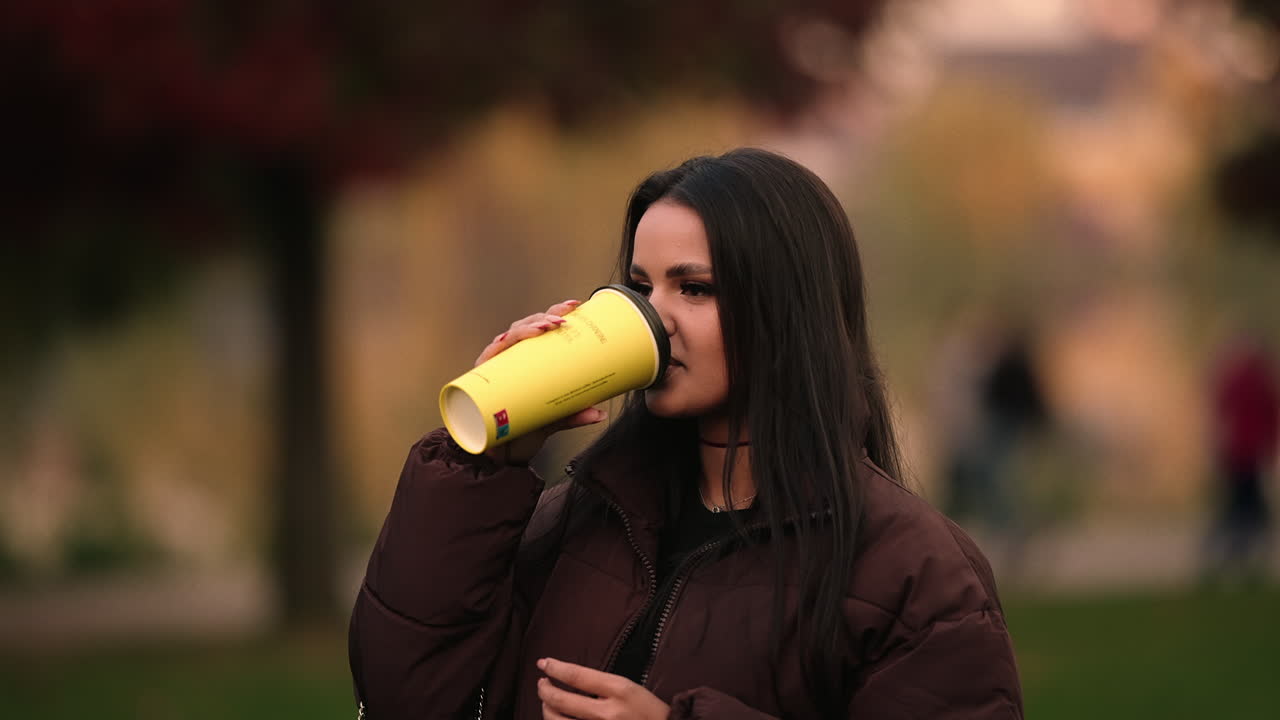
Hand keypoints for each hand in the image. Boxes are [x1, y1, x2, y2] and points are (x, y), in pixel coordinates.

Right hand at [476, 300, 606, 465]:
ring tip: (544, 329)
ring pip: (507, 338)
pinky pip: (487, 360)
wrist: (499, 458)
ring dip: (525, 329)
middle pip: (525, 327)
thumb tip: (600, 414)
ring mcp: (494, 369)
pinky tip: (505, 341)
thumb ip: (573, 416)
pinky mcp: (479, 382)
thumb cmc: (523, 431)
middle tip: (562, 321)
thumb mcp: (553, 421)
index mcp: (528, 361)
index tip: (575, 305)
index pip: (540, 328)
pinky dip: (495, 348)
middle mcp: (509, 360)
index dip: (555, 311)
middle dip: (543, 317)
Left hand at [536, 657, 669, 719]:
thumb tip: (568, 678)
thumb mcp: (629, 688)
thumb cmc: (647, 712)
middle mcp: (607, 714)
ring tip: (548, 702)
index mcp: (619, 691)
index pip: (576, 675)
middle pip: (560, 700)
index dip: (554, 667)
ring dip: (546, 709)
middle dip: (544, 689)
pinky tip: (558, 718)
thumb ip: (600, 685)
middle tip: (542, 683)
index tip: (543, 663)